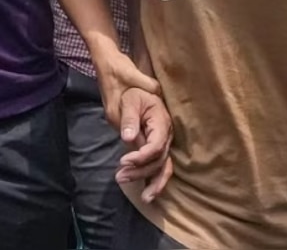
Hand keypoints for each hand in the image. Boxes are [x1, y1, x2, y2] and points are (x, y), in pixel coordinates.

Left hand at [114, 87, 173, 202]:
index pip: (155, 145)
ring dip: (151, 182)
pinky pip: (159, 167)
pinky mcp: (157, 149)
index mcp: (161, 122)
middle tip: (120, 177)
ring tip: (142, 197)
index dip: (141, 156)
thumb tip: (128, 138)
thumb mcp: (128, 101)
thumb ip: (128, 119)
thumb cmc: (132, 93)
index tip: (123, 161)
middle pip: (158, 160)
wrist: (134, 89)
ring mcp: (163, 143)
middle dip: (141, 172)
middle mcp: (166, 135)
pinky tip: (148, 194)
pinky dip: (155, 181)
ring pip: (162, 167)